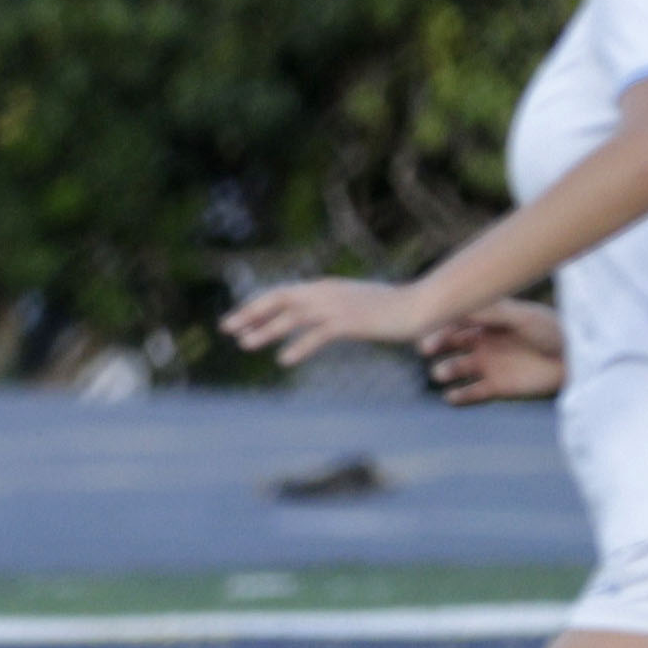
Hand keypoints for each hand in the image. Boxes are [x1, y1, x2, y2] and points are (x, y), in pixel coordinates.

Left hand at [222, 275, 427, 368]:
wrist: (422, 306)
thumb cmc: (390, 307)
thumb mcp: (354, 304)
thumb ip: (332, 308)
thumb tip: (315, 320)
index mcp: (324, 287)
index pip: (280, 293)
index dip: (255, 305)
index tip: (235, 318)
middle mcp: (325, 292)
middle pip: (278, 300)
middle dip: (250, 314)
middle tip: (226, 328)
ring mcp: (337, 306)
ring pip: (292, 317)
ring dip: (266, 330)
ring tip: (245, 344)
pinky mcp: (351, 323)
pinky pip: (318, 335)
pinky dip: (299, 346)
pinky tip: (284, 359)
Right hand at [421, 297, 565, 404]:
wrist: (580, 360)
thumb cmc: (553, 332)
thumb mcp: (522, 317)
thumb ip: (491, 312)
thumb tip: (458, 305)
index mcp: (488, 320)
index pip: (455, 319)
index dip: (440, 322)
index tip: (429, 324)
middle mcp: (484, 341)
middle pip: (449, 342)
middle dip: (435, 343)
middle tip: (427, 348)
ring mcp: (490, 364)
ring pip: (456, 367)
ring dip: (445, 370)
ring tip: (441, 373)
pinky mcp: (498, 387)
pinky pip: (471, 393)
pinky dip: (458, 397)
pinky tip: (450, 397)